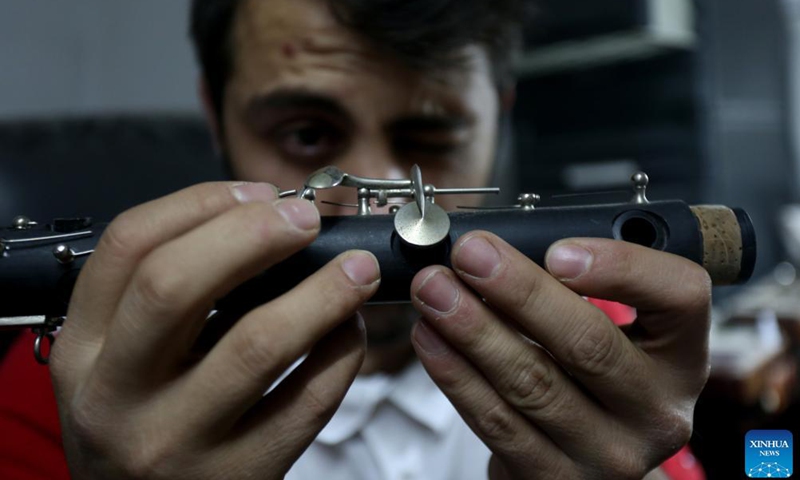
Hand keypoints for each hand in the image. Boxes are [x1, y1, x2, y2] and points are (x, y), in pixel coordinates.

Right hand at [50, 182, 379, 478]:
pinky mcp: (241, 474)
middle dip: (254, 234)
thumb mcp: (122, 359)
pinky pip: (309, 400)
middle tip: (306, 220)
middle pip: (177, 284)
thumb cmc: (143, 422)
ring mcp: (178, 440)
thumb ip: (170, 297)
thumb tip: (264, 225)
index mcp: (85, 351)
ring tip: (356, 269)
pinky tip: (348, 329)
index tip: (258, 194)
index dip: (201, 203)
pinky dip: (342, 353)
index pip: (128, 246)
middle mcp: (118, 396)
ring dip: (322, 291)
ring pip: (257, 343)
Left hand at [410, 232, 710, 478]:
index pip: (680, 297)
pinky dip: (456, 374)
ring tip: (433, 288)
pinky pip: (497, 422)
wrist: (587, 456)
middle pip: (588, 344)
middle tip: (470, 253)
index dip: (620, 268)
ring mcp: (608, 454)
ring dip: (472, 328)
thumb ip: (574, 286)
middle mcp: (656, 410)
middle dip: (519, 291)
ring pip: (532, 383)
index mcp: (681, 354)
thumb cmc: (594, 374)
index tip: (557, 248)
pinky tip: (430, 336)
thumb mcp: (614, 328)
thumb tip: (497, 247)